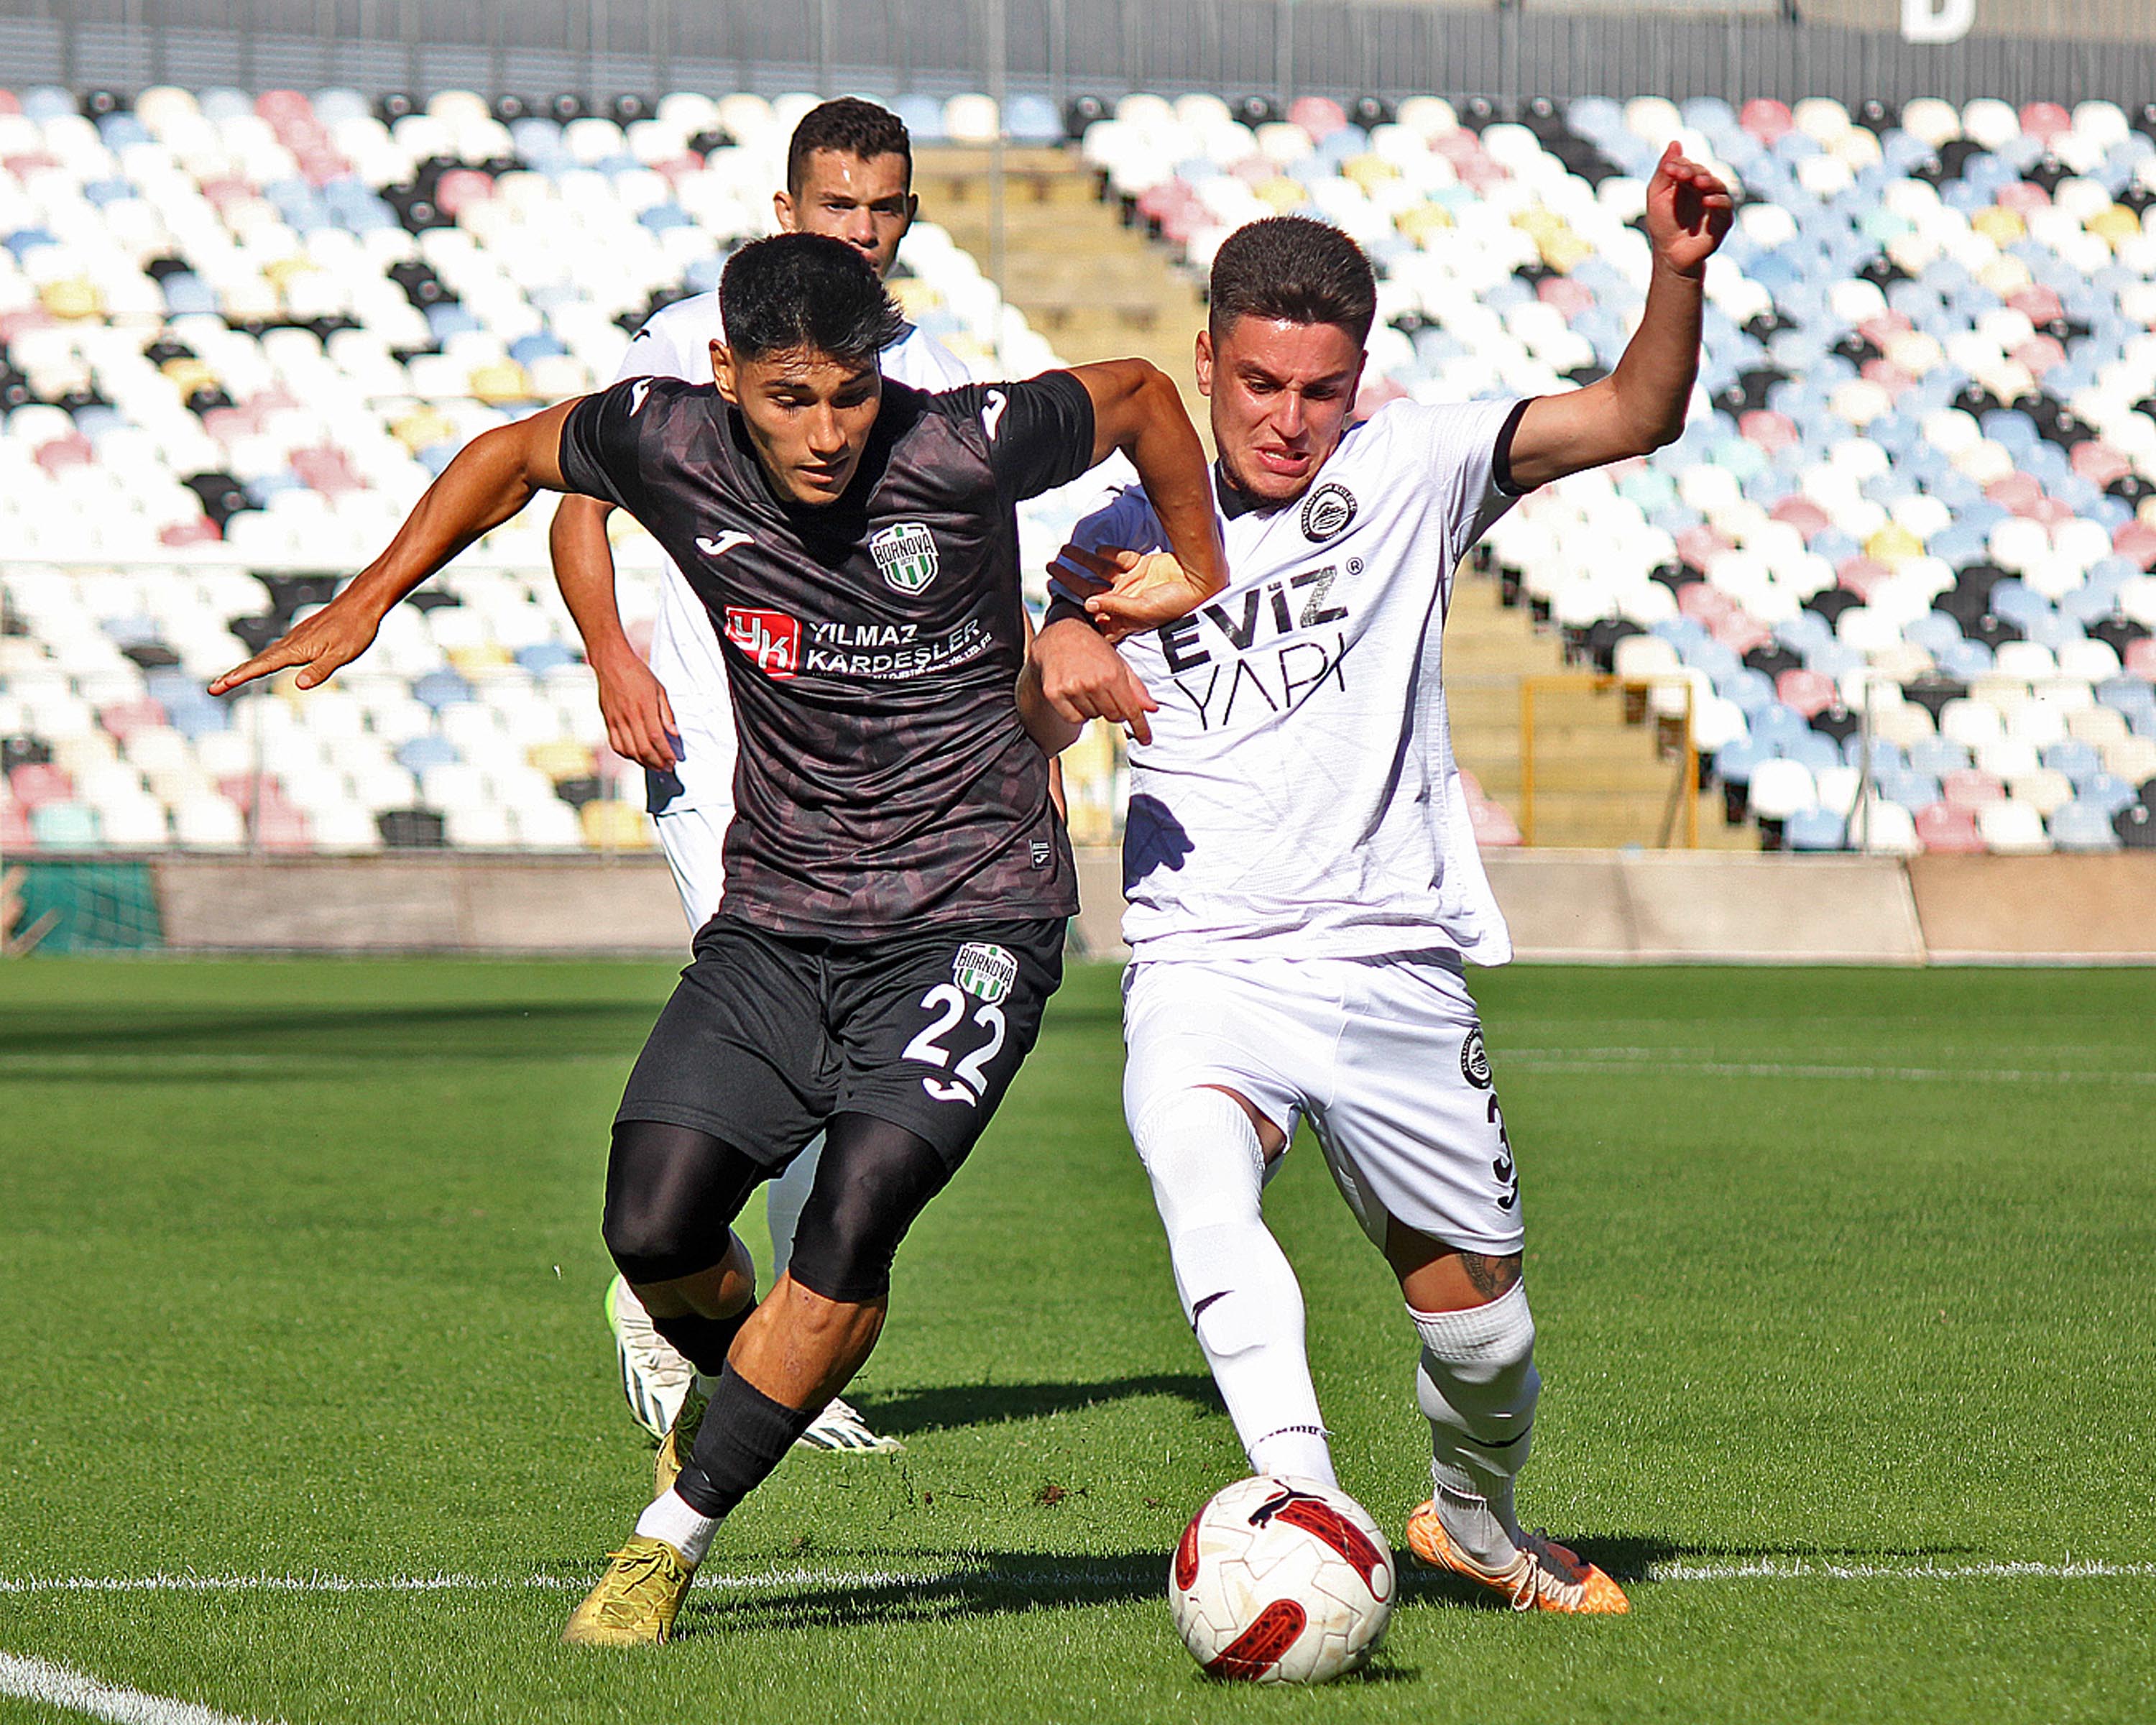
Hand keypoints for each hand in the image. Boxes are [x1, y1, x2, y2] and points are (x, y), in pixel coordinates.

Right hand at [208, 595, 380, 695]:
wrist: (361, 604)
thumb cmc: (354, 630)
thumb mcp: (341, 655)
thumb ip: (320, 670)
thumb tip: (300, 685)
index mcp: (296, 649)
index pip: (262, 666)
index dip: (241, 676)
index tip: (221, 684)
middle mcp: (290, 643)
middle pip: (257, 662)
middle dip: (234, 675)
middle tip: (213, 688)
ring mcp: (295, 639)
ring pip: (265, 656)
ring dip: (246, 669)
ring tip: (229, 680)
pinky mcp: (302, 637)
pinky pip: (277, 652)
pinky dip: (262, 661)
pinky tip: (262, 665)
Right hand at [593, 648, 679, 769]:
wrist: (611, 663)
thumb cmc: (637, 673)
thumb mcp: (659, 689)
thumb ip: (666, 713)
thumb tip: (675, 734)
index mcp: (645, 707)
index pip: (657, 738)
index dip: (666, 753)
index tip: (673, 761)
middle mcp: (629, 716)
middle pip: (643, 749)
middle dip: (657, 762)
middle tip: (666, 767)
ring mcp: (616, 720)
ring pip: (629, 750)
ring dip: (643, 762)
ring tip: (654, 765)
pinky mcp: (608, 721)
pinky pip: (615, 744)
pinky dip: (626, 755)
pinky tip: (635, 756)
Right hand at [1031, 613, 1158, 744]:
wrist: (1060, 633)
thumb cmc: (1093, 647)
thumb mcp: (1119, 663)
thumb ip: (1136, 688)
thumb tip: (1151, 709)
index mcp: (1112, 674)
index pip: (1130, 710)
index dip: (1140, 727)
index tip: (1146, 740)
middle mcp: (1092, 683)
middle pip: (1113, 716)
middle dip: (1114, 709)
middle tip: (1106, 692)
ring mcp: (1072, 689)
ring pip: (1093, 717)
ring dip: (1095, 708)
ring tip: (1088, 687)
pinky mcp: (1054, 694)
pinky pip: (1074, 718)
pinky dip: (1078, 712)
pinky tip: (1077, 695)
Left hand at [1054, 543, 1211, 644]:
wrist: (1204, 583)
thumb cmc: (1178, 604)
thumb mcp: (1144, 609)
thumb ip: (1116, 606)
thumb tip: (1088, 604)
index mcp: (1123, 617)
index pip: (1093, 615)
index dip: (1073, 608)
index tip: (1053, 597)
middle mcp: (1124, 601)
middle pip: (1090, 589)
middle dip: (1070, 579)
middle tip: (1051, 568)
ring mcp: (1133, 583)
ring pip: (1101, 572)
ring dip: (1083, 561)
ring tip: (1064, 551)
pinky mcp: (1142, 566)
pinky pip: (1120, 558)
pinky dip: (1109, 552)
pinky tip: (1096, 548)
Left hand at [1644, 141, 1733, 278]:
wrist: (1670, 254)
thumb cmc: (1662, 224)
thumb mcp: (1657, 196)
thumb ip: (1664, 171)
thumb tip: (1675, 142)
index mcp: (1688, 182)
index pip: (1688, 166)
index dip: (1681, 165)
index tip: (1670, 170)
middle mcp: (1704, 189)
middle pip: (1704, 173)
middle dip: (1693, 172)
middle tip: (1682, 175)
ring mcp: (1715, 204)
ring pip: (1718, 186)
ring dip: (1708, 182)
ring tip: (1698, 182)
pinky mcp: (1723, 220)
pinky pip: (1725, 207)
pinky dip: (1717, 202)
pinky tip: (1707, 200)